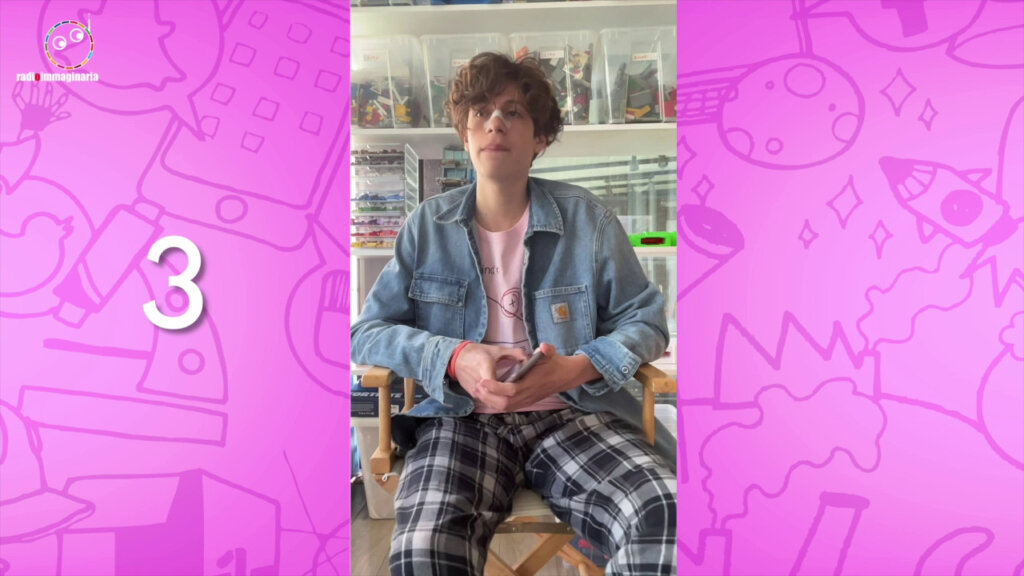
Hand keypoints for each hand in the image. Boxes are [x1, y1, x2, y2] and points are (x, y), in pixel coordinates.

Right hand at [451, 343, 528, 405]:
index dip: (504, 388)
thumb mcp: (497, 350)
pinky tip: (505, 400)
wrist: (457, 358)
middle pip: (492, 397)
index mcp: (483, 367)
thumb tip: (528, 358)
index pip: (492, 382)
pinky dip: (496, 402)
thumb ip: (514, 353)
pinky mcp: (473, 394)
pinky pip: (486, 402)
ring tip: (514, 399)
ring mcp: (474, 389)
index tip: (515, 385)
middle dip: (506, 398)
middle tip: (518, 396)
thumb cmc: (478, 353)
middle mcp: (477, 381)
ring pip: (490, 402)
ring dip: (502, 402)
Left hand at [476, 343, 600, 411]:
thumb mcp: (551, 354)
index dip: (496, 388)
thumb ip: (547, 351)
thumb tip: (544, 347)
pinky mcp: (526, 402)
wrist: (565, 376)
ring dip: (491, 401)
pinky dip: (497, 404)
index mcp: (531, 384)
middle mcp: (528, 395)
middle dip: (489, 397)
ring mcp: (527, 400)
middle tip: (477, 386)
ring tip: (479, 391)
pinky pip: (509, 407)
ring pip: (505, 407)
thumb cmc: (555, 363)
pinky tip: (489, 396)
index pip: (511, 390)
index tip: (483, 380)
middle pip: (504, 403)